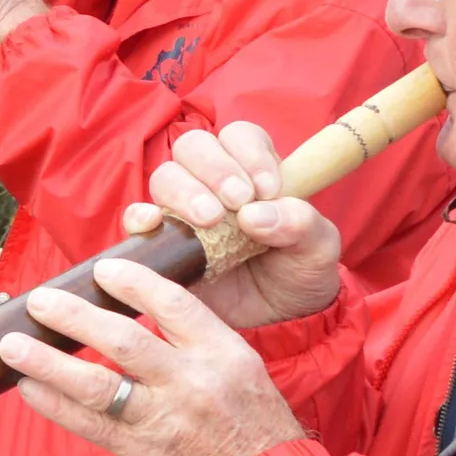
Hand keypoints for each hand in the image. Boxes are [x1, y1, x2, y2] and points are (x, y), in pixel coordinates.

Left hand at [0, 258, 308, 455]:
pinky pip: (89, 424)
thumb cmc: (254, 428)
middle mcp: (192, 382)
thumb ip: (195, 342)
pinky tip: (27, 387)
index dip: (133, 282)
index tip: (102, 268)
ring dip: (48, 362)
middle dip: (75, 316)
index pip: (174, 304)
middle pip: (124, 339)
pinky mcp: (141, 452)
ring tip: (12, 344)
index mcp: (223, 353)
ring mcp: (164, 419)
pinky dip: (53, 404)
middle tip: (40, 299)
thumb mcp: (242, 371)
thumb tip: (140, 309)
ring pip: (96, 384)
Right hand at [123, 122, 344, 329]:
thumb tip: (254, 214)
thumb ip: (301, 223)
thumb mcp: (318, 248)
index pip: (240, 136)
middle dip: (215, 169)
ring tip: (210, 221)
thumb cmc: (300, 271)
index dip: (250, 154)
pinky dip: (140, 217)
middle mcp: (212, 183)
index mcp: (253, 171)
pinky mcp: (162, 243)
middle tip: (237, 202)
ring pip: (166, 176)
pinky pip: (137, 218)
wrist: (280, 318)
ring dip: (184, 192)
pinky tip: (156, 225)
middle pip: (194, 146)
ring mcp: (183, 211)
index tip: (267, 189)